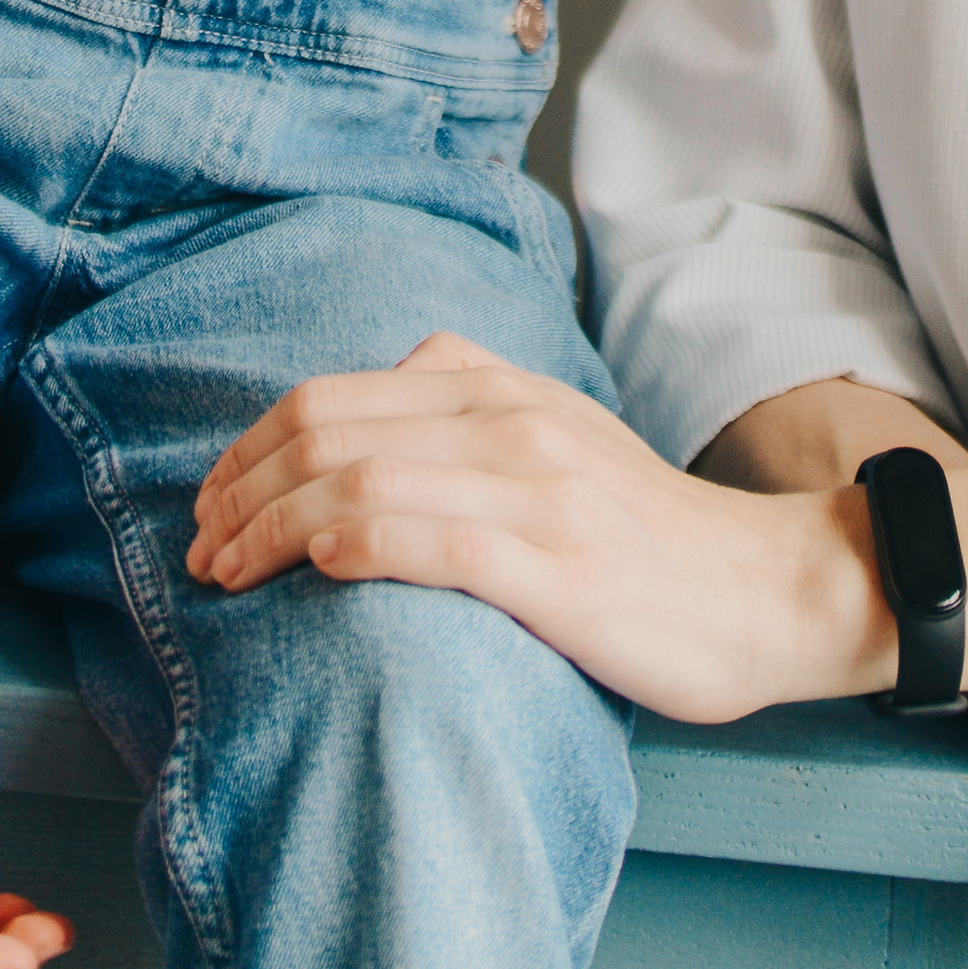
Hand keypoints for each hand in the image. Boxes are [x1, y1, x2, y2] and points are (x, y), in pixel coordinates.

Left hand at [185, 330, 885, 721]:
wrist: (766, 589)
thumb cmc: (652, 533)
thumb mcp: (564, 433)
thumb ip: (480, 402)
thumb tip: (397, 379)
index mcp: (500, 389)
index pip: (335, 395)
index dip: (253, 447)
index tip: (215, 502)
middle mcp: (507, 422)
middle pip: (328, 430)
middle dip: (242, 490)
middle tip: (201, 549)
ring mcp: (532, 490)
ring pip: (360, 478)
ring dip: (270, 529)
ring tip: (226, 577)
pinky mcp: (552, 567)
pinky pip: (426, 540)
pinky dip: (350, 548)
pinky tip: (313, 574)